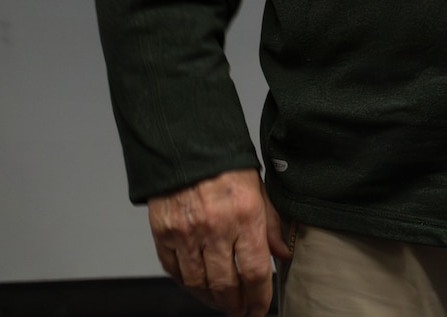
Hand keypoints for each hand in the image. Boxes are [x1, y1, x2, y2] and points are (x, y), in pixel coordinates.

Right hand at [146, 167, 289, 316]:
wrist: (188, 147)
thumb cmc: (228, 168)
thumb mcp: (261, 191)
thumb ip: (272, 225)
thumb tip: (282, 255)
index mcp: (245, 216)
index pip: (254, 271)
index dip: (259, 298)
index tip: (260, 309)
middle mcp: (215, 228)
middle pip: (225, 284)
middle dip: (235, 305)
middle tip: (242, 311)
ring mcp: (186, 234)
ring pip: (198, 283)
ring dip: (211, 300)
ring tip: (222, 304)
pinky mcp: (163, 234)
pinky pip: (175, 271)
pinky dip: (187, 285)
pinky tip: (198, 288)